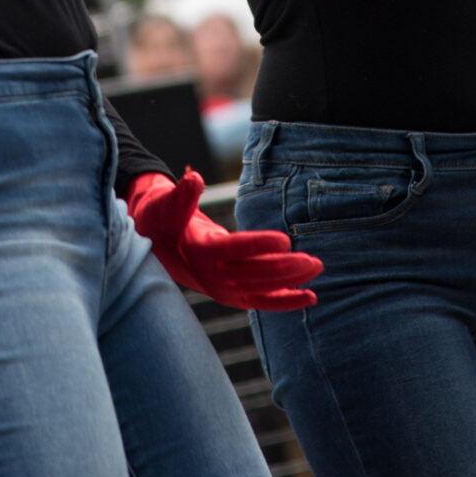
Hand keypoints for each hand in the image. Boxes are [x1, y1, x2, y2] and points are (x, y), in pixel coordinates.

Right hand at [127, 168, 321, 310]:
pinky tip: (310, 296)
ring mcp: (224, 290)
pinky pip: (262, 300)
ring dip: (291, 280)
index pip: (236, 250)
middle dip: (286, 268)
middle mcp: (213, 276)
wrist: (158, 250)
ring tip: (317, 267)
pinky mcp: (234, 295)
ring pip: (263, 287)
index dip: (260, 246)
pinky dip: (286, 300)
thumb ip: (182, 194)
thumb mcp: (168, 205)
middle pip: (255, 272)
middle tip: (313, 260)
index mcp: (200, 252)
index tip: (285, 240)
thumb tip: (194, 176)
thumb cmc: (166, 220)